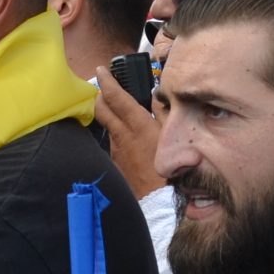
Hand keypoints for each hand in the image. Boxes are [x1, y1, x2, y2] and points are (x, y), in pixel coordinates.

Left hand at [92, 73, 163, 199]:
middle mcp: (122, 136)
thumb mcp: (174, 136)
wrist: (160, 203)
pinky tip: (130, 140)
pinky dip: (118, 136)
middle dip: (100, 94)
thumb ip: (164, 113)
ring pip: (108, 127)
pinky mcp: (116, 164)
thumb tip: (157, 96)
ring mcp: (116, 151)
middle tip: (104, 87)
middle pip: (101, 109)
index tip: (101, 70)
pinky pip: (114, 144)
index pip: (116, 97)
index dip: (107, 81)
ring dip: (110, 117)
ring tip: (121, 113)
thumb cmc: (172, 169)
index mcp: (137, 125)